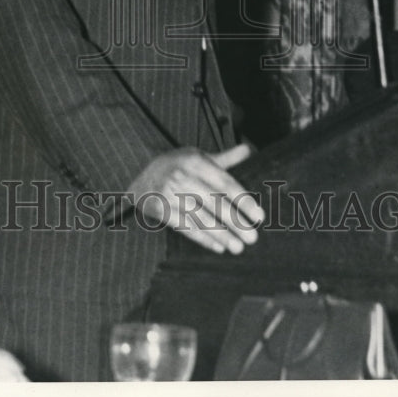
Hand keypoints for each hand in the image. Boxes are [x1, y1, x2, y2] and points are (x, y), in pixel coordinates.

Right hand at [127, 144, 264, 254]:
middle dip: (236, 222)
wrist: (138, 176)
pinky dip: (203, 239)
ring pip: (201, 218)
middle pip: (214, 202)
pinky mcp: (160, 210)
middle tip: (253, 237)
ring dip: (222, 235)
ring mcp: (169, 194)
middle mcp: (181, 176)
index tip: (259, 216)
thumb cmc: (175, 166)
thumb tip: (249, 149)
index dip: (243, 200)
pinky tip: (219, 247)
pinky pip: (185, 227)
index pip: (224, 182)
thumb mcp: (196, 156)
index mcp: (194, 160)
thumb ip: (224, 158)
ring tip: (239, 247)